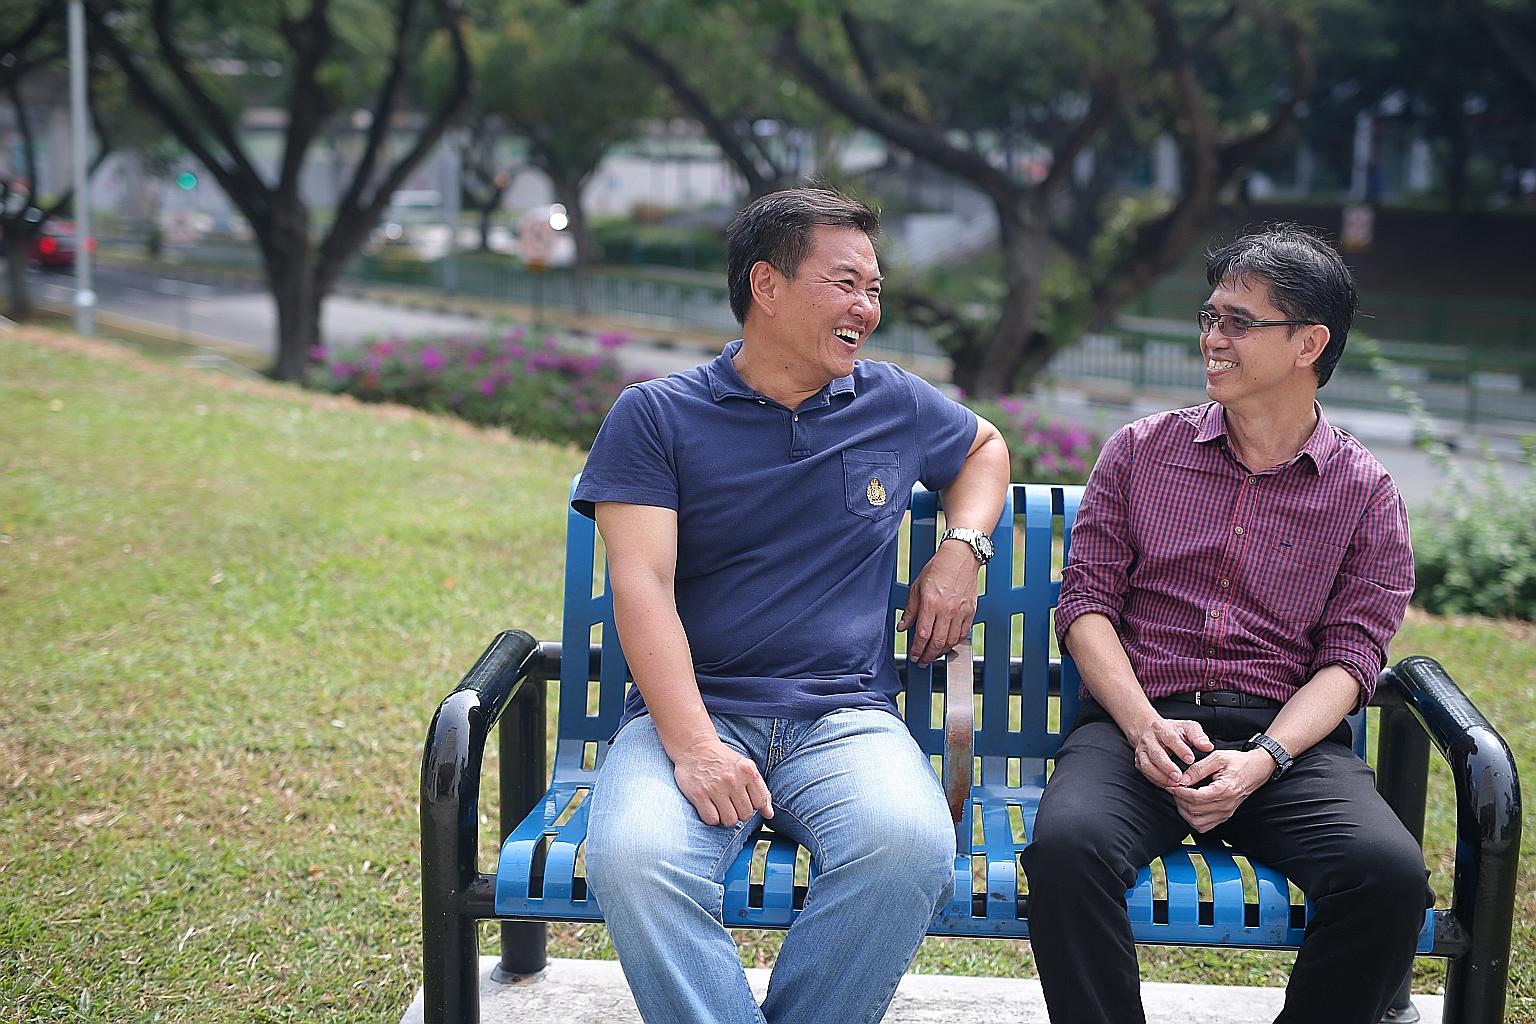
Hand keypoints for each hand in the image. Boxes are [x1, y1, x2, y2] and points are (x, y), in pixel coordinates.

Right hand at [672, 737, 773, 827]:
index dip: (753, 805)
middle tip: (731, 802)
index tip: (745, 799)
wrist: (695, 747)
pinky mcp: (698, 795)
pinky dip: (712, 817)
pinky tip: (710, 806)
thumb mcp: (746, 768)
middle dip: (739, 812)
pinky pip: (712, 819)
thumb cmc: (723, 760)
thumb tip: (769, 814)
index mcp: (748, 771)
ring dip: (726, 817)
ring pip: (730, 820)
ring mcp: (715, 788)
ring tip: (721, 806)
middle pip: (745, 814)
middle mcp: (733, 779)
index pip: (760, 802)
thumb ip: (760, 790)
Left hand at [899, 542, 979, 666]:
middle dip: (928, 656)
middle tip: (922, 661)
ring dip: (941, 652)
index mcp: (931, 603)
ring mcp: (960, 612)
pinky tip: (948, 644)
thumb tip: (903, 627)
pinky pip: (963, 633)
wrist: (961, 557)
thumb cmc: (938, 569)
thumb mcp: (917, 587)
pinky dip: (955, 642)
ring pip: (951, 641)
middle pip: (937, 642)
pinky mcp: (971, 611)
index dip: (917, 649)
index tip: (914, 656)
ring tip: (934, 655)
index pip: (922, 634)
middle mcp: (947, 610)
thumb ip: (910, 610)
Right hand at [1130, 716, 1214, 789]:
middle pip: (1156, 754)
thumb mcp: (1188, 728)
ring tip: (1174, 784)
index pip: (1170, 738)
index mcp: (1161, 728)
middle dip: (1167, 767)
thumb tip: (1207, 747)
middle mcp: (1149, 740)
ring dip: (1160, 776)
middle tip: (1179, 777)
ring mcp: (1141, 751)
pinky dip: (1156, 780)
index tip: (1190, 760)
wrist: (1151, 731)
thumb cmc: (1173, 731)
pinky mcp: (1138, 762)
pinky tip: (1167, 785)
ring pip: (1147, 765)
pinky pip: (1145, 773)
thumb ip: (1198, 736)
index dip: (1180, 750)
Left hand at [1170, 749, 1273, 832]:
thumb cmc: (1239, 762)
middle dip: (1179, 800)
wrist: (1256, 769)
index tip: (1172, 785)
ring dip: (1184, 811)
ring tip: (1181, 798)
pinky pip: (1205, 826)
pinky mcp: (1225, 816)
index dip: (1179, 792)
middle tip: (1175, 789)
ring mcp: (1226, 813)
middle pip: (1194, 811)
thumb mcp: (1217, 758)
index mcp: (1224, 790)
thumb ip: (1198, 769)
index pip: (1195, 798)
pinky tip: (1190, 807)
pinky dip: (1193, 820)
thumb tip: (1182, 779)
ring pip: (1197, 822)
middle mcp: (1226, 805)